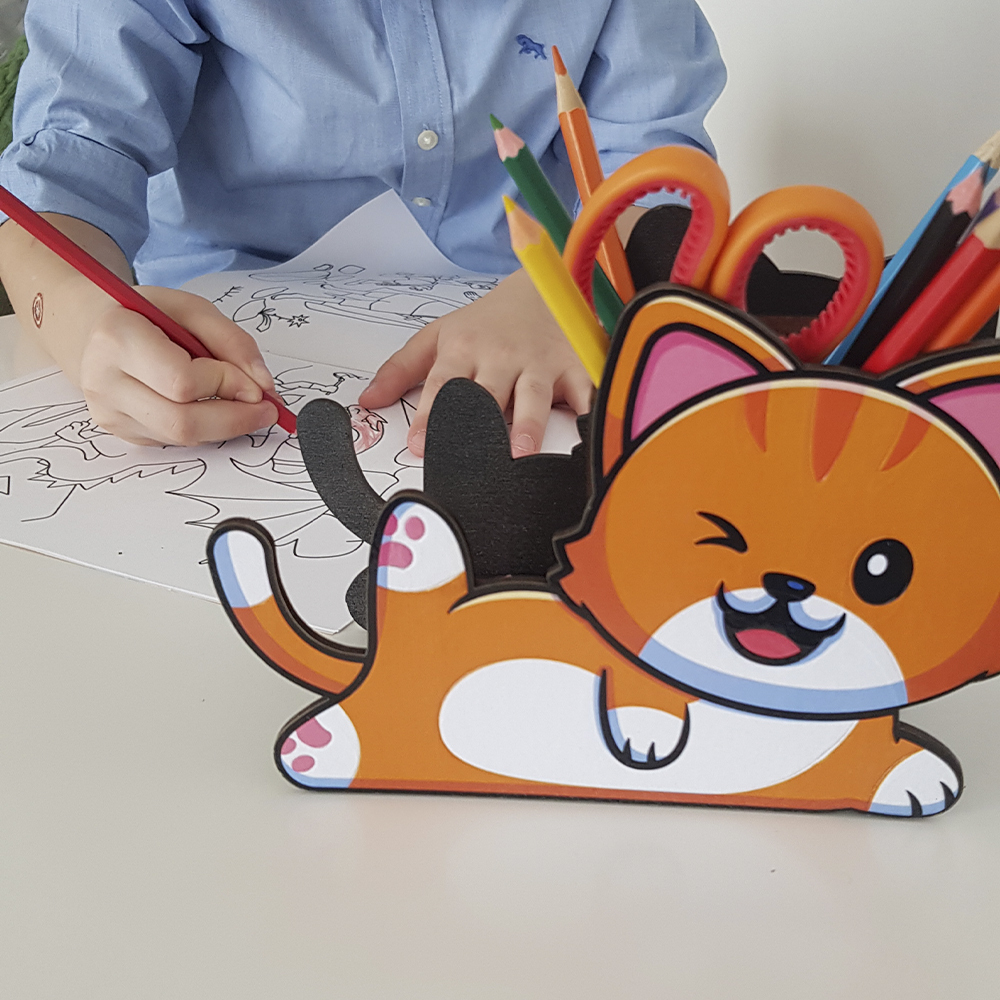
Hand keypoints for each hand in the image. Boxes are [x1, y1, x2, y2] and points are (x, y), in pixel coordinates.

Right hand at [66, 284, 277, 445]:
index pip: (182, 382)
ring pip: (181, 438)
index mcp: (118, 337)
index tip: (257, 385)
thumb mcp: (192, 309)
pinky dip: (202, 428)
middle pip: (182, 423)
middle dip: (235, 419)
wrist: (93, 329)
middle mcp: (105, 380)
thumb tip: (263, 386)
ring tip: (241, 405)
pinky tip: (207, 407)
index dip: (228, 386)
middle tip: (266, 411)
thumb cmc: (147, 315)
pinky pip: (174, 441)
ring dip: (223, 426)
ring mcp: (109, 412)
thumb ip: (233, 342)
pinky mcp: (120, 431)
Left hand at [358, 268, 592, 456]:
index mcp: (464, 348)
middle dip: (478, 424)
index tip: (420, 444)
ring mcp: (540, 361)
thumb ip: (401, 369)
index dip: (431, 415)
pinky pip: (584, 390)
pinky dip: (588, 411)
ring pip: (533, 396)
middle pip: (488, 393)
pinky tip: (588, 433)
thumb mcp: (439, 336)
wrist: (541, 286)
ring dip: (528, 425)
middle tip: (470, 457)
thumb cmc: (488, 321)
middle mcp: (502, 355)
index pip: (443, 385)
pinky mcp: (574, 365)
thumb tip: (367, 401)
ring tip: (521, 453)